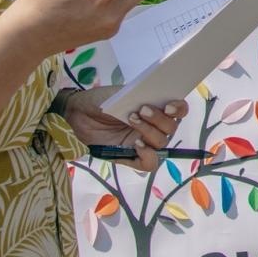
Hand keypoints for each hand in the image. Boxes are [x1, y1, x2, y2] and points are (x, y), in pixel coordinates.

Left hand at [63, 86, 189, 173]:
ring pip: (161, 143)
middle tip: (141, 110)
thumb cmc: (101, 100)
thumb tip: (155, 98)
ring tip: (131, 120)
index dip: (179, 108)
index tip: (168, 105)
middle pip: (171, 128)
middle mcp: (153, 126)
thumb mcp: (121, 93)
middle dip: (159, 119)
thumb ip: (140, 97)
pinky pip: (148, 163)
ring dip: (149, 132)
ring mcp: (143, 142)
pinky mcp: (131, 157)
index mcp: (156, 109)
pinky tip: (136, 145)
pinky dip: (146, 155)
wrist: (78, 112)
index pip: (179, 110)